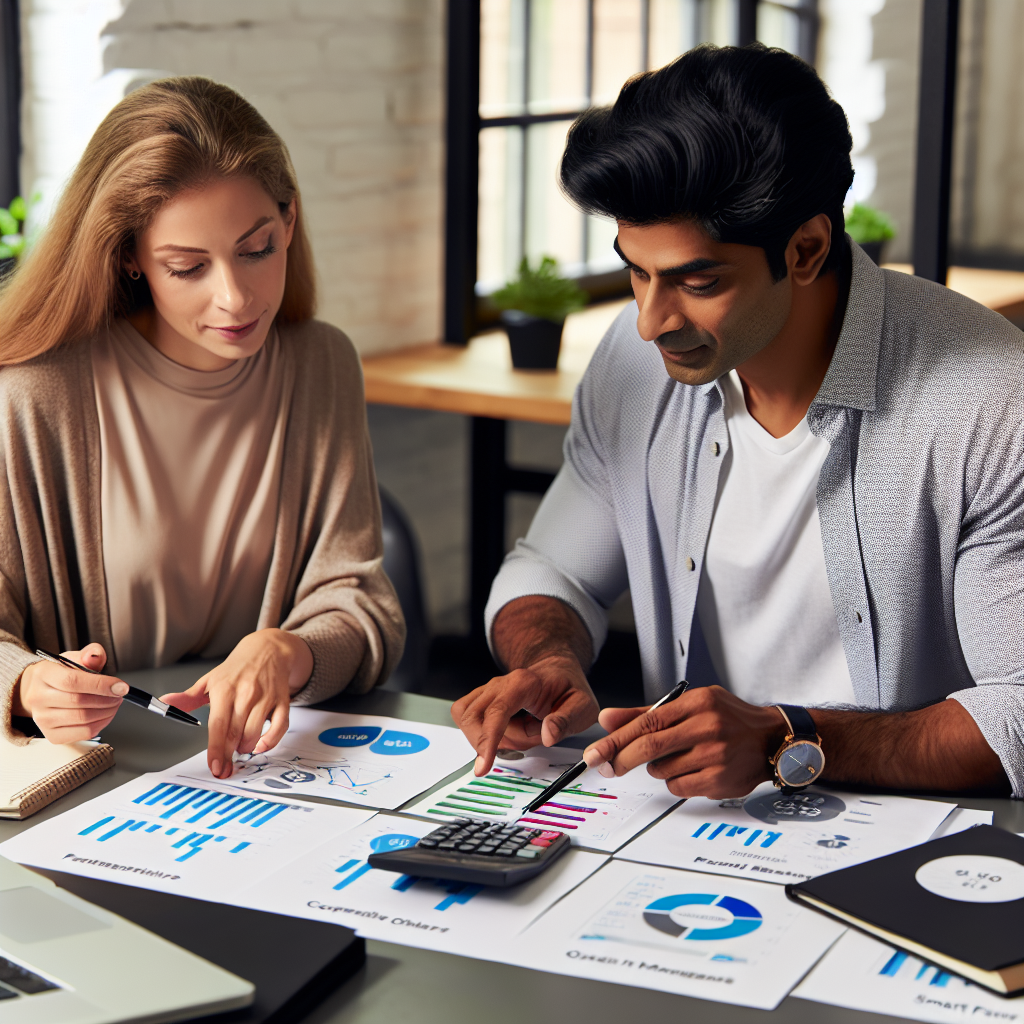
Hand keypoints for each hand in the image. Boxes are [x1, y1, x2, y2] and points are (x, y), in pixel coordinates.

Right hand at [13, 643, 127, 742]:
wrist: (40, 690)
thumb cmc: (61, 674)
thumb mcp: (74, 658)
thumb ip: (90, 655)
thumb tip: (95, 655)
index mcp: (43, 674)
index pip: (72, 681)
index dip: (101, 685)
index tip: (121, 686)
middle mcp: (38, 698)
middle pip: (79, 702)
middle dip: (108, 699)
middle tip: (119, 694)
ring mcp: (42, 719)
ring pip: (83, 719)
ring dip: (107, 712)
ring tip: (114, 703)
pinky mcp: (52, 735)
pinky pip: (83, 733)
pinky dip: (101, 724)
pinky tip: (106, 715)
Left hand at [160, 628, 311, 779]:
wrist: (267, 649)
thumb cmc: (237, 669)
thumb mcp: (210, 680)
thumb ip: (188, 697)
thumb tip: (164, 703)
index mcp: (225, 690)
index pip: (218, 725)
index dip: (216, 749)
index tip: (214, 766)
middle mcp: (246, 694)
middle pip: (235, 734)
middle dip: (229, 756)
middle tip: (224, 768)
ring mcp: (266, 697)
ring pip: (255, 733)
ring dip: (246, 747)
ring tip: (240, 746)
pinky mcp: (282, 700)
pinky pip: (280, 727)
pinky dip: (271, 741)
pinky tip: (261, 744)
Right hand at [451, 653, 599, 775]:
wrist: (556, 672)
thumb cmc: (568, 690)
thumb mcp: (582, 705)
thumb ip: (566, 720)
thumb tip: (548, 735)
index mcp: (524, 683)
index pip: (496, 712)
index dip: (487, 740)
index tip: (483, 767)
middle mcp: (499, 684)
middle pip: (475, 719)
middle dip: (497, 742)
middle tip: (529, 739)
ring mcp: (487, 690)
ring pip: (467, 720)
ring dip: (489, 739)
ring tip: (520, 735)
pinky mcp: (479, 699)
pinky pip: (466, 719)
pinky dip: (481, 735)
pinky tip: (506, 734)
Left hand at [581, 685, 786, 798]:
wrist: (771, 739)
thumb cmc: (726, 719)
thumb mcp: (690, 705)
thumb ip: (646, 713)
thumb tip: (607, 719)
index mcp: (697, 702)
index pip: (647, 720)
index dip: (616, 738)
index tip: (595, 751)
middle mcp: (707, 726)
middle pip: (650, 746)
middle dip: (621, 758)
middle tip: (605, 766)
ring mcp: (715, 755)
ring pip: (662, 770)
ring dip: (657, 768)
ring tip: (677, 757)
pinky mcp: (720, 780)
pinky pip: (678, 787)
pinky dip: (675, 781)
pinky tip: (691, 770)